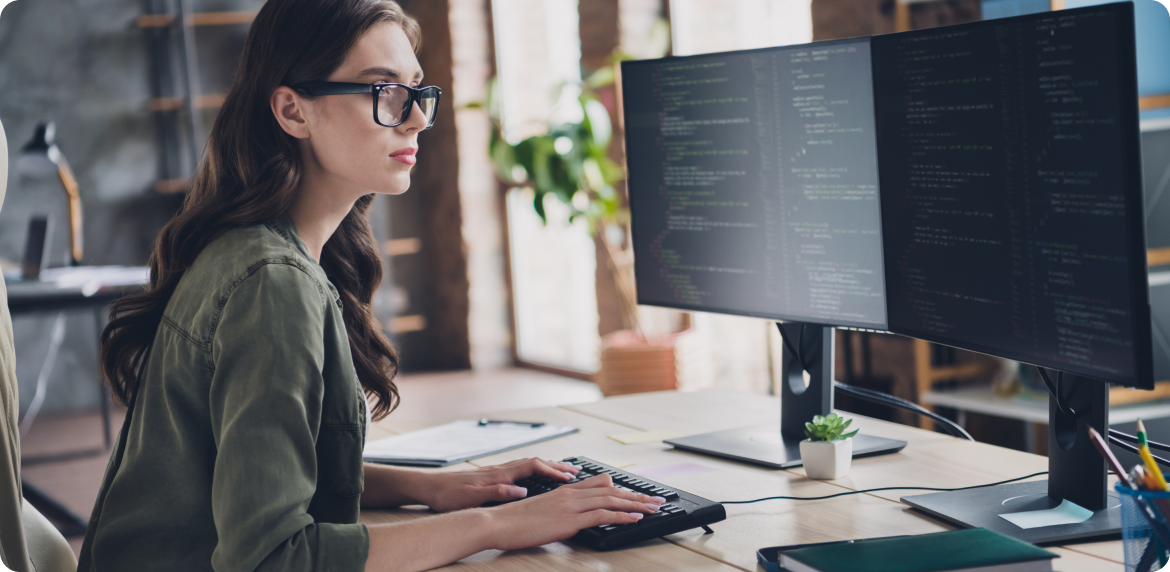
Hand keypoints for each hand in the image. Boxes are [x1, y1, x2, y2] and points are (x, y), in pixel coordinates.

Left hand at [418, 457, 581, 512]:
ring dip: (548, 466)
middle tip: (577, 470)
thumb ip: (497, 493)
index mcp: (499, 474)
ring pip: (529, 464)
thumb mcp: (472, 497)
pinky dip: (536, 470)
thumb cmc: (448, 495)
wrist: (430, 487)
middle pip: (536, 462)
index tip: (570, 477)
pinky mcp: (492, 476)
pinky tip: (538, 476)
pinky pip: (521, 469)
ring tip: (564, 472)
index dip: (553, 471)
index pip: (533, 467)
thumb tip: (522, 490)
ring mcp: (497, 472)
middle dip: (557, 465)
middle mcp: (500, 470)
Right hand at [484, 473, 665, 550]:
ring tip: (653, 508)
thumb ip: (560, 509)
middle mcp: (570, 494)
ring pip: (611, 500)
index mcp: (564, 491)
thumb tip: (573, 514)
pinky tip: (635, 518)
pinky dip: (621, 515)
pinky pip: (601, 514)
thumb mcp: (542, 510)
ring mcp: (571, 505)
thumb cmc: (514, 521)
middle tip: (656, 500)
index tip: (637, 494)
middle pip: (611, 491)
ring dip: (636, 504)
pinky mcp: (569, 519)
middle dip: (636, 496)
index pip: (600, 485)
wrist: (497, 522)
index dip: (621, 490)